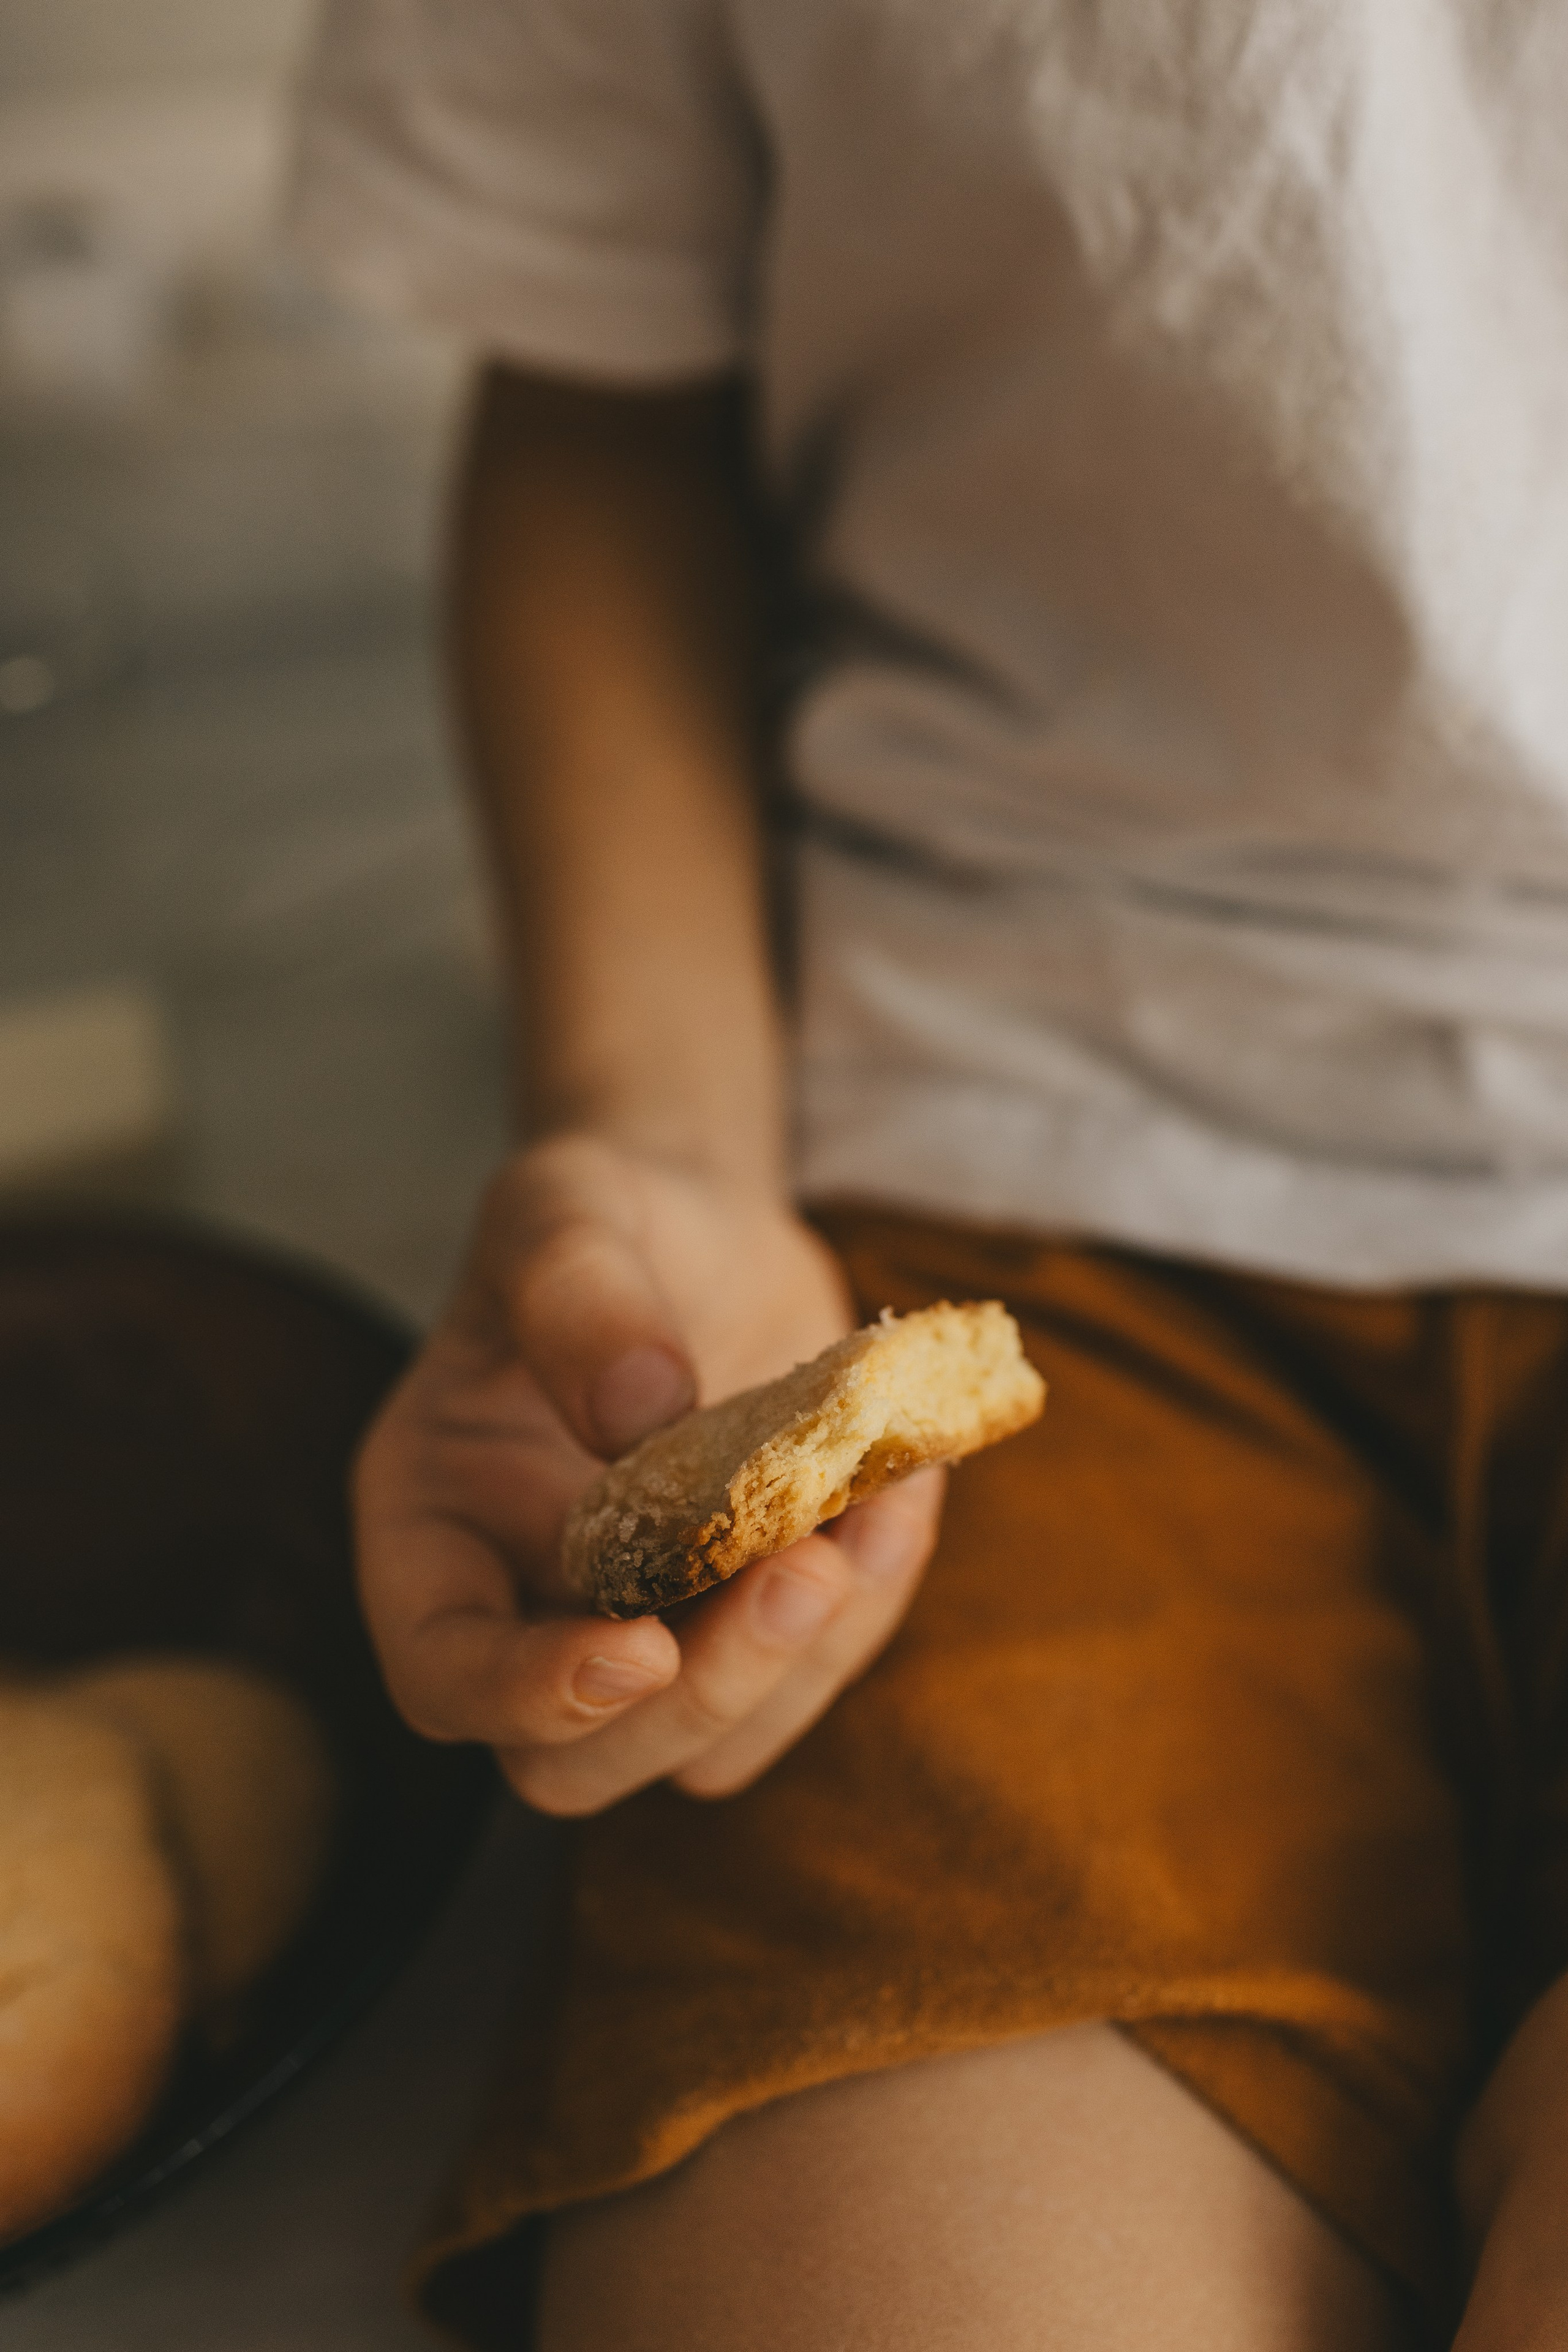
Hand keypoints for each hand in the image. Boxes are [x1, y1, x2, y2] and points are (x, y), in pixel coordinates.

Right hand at [354, 1134, 944, 1813]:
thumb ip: (577, 1296)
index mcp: (432, 1525)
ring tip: (876, 1518)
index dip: (528, 1692)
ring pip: (707, 1747)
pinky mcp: (743, 1615)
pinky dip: (871, 1605)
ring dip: (801, 1665)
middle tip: (803, 1579)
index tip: (639, 1647)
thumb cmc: (596, 1215)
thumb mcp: (562, 1210)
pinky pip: (808, 1674)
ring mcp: (640, 1624)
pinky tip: (906, 1492)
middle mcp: (523, 1603)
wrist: (697, 1223)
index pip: (446, 1670)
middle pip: (577, 1761)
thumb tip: (641, 1408)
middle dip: (699, 1699)